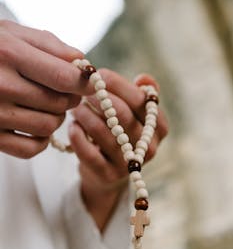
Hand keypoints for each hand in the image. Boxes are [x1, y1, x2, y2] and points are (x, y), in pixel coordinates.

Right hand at [0, 20, 93, 157]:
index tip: (93, 83)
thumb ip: (49, 44)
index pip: (64, 78)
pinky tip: (36, 126)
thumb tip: (82, 63)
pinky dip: (42, 141)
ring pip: (49, 127)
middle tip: (65, 91)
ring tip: (47, 106)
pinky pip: (32, 149)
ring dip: (56, 118)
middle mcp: (1, 86)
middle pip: (59, 104)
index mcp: (9, 55)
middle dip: (70, 98)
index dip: (86, 83)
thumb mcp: (11, 34)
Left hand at [69, 69, 167, 230]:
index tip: (98, 73)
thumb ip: (140, 94)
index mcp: (160, 127)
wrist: (108, 173)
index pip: (141, 99)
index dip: (117, 83)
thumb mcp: (135, 115)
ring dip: (83, 113)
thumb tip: (143, 78)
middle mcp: (148, 147)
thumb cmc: (120, 134)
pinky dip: (76, 134)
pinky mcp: (107, 175)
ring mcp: (128, 163)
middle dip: (97, 96)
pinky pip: (87, 151)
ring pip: (101, 130)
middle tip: (82, 89)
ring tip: (75, 107)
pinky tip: (73, 126)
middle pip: (121, 113)